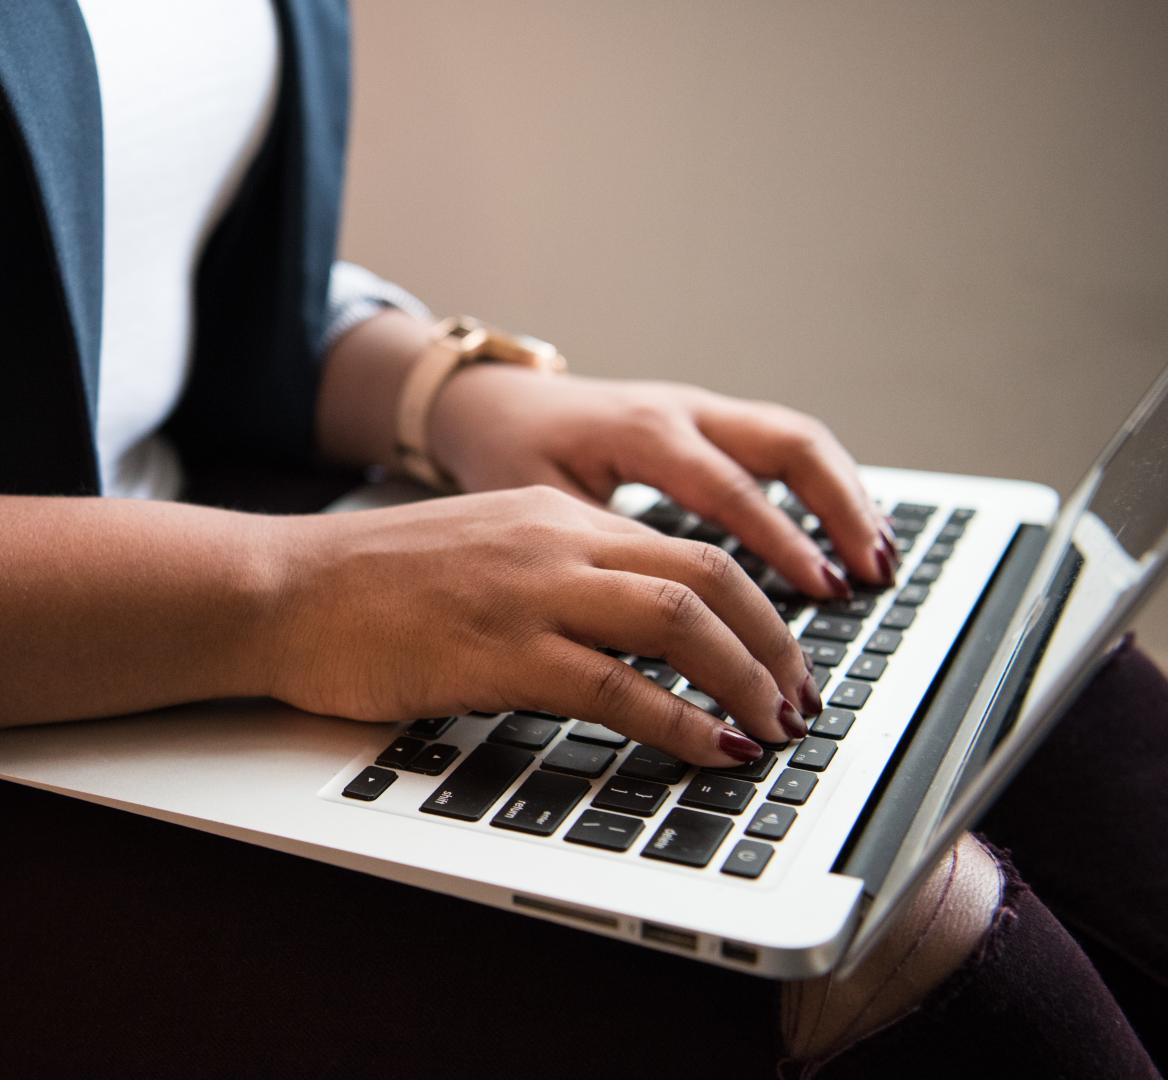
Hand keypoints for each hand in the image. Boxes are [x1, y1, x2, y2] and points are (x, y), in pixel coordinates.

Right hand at [268, 486, 819, 763]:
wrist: (281, 590)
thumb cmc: (364, 586)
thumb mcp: (477, 554)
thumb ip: (552, 577)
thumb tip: (623, 636)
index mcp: (553, 515)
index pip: (689, 549)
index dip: (755, 608)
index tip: (780, 659)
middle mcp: (554, 541)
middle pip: (709, 575)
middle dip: (775, 644)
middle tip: (800, 700)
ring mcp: (528, 593)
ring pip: (680, 621)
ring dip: (746, 680)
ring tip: (774, 728)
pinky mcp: (498, 652)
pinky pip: (617, 687)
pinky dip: (681, 723)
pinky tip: (712, 750)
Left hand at [430, 366, 897, 598]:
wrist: (491, 405)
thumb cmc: (508, 457)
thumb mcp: (540, 507)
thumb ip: (600, 556)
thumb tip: (653, 628)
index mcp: (641, 432)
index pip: (731, 489)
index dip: (781, 543)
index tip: (820, 591)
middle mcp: (682, 411)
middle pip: (789, 445)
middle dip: (840, 511)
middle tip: (872, 574)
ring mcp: (700, 410)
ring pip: (797, 439)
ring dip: (845, 497)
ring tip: (879, 560)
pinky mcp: (708, 421)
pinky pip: (781, 445)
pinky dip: (823, 487)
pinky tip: (847, 533)